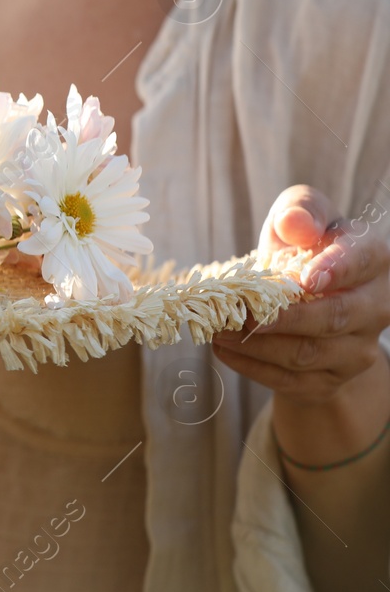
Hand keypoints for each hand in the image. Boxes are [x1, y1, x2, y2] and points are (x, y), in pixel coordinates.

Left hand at [212, 185, 389, 405]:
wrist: (313, 302)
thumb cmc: (305, 249)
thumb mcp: (302, 219)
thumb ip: (301, 211)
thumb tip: (294, 224)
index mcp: (374, 261)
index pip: (363, 262)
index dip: (336, 270)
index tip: (305, 279)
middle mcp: (376, 308)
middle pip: (333, 317)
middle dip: (281, 317)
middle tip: (236, 310)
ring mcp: (357, 350)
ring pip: (308, 354)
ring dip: (257, 343)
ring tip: (217, 328)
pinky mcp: (330, 380)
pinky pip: (290, 380)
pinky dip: (251, 365)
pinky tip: (223, 348)